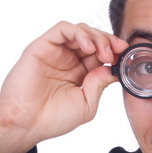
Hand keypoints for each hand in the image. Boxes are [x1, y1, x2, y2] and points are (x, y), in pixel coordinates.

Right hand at [0, 22, 129, 152]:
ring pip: (80, 31)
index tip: (125, 55)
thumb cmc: (52, 118)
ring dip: (96, 37)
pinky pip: (63, 29)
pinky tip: (88, 46)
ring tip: (103, 52)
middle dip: (109, 42)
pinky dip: (79, 33)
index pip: (101, 54)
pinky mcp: (42, 46)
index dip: (115, 51)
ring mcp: (55, 52)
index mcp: (80, 73)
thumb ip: (100, 84)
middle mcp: (68, 60)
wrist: (25, 123)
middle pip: (93, 39)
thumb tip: (112, 68)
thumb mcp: (87, 104)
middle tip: (117, 51)